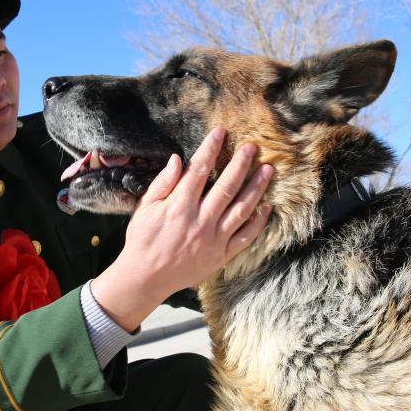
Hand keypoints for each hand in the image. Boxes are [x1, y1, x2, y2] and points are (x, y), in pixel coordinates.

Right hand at [91, 127, 273, 331]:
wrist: (146, 278)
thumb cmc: (142, 240)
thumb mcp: (145, 208)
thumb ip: (162, 184)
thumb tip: (177, 160)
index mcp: (179, 206)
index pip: (199, 171)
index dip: (210, 149)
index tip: (220, 132)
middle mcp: (200, 221)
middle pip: (226, 187)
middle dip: (241, 164)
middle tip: (253, 147)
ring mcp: (214, 239)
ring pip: (241, 209)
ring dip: (256, 188)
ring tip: (268, 170)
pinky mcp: (221, 255)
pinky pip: (245, 237)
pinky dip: (258, 222)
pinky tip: (267, 206)